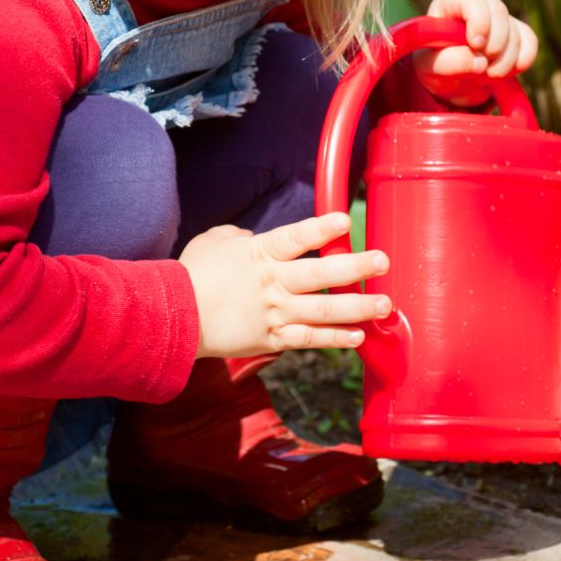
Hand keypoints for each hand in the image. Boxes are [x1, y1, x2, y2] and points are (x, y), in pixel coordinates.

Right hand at [178, 212, 391, 358]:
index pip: (297, 237)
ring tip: (385, 304)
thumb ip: (241, 236)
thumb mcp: (215, 241)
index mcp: (260, 253)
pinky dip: (335, 338)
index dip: (322, 228)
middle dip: (357, 266)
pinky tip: (358, 336)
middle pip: (322, 274)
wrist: (175, 319)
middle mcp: (273, 282)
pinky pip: (311, 339)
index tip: (347, 221)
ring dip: (359, 307)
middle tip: (383, 261)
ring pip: (325, 310)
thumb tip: (255, 238)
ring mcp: (275, 312)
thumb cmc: (192, 274)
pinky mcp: (273, 338)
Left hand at [413, 0, 538, 106]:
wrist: (451, 79)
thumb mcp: (430, 67)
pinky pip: (530, 40)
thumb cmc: (435, 66)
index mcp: (450, 3)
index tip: (476, 45)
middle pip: (499, 11)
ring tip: (486, 75)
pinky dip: (523, 59)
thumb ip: (448, 63)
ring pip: (515, 31)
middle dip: (494, 45)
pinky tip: (509, 72)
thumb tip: (479, 63)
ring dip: (505, 60)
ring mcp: (498, 18)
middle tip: (482, 69)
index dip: (479, 19)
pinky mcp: (516, 32)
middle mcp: (478, 4)